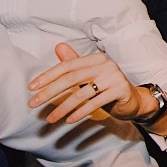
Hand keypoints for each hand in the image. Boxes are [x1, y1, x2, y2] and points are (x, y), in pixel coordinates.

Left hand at [28, 43, 144, 124]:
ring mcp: (114, 76)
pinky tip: (69, 120)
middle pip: (71, 78)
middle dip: (50, 92)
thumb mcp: (89, 77)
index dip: (48, 76)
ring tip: (50, 119)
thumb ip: (74, 65)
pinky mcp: (120, 90)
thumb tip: (58, 47)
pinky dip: (80, 113)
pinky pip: (95, 103)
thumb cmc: (107, 89)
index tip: (32, 88)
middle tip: (33, 104)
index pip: (67, 66)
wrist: (134, 101)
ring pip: (82, 93)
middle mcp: (105, 64)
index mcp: (95, 58)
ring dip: (63, 107)